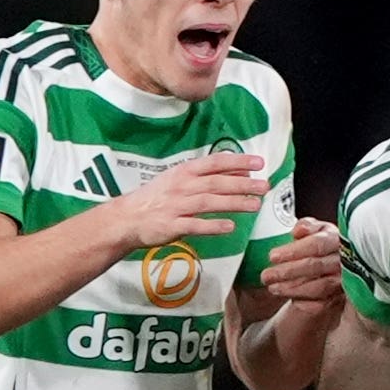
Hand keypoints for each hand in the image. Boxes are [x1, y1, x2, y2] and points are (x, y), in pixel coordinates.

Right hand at [86, 151, 263, 252]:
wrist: (126, 219)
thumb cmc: (155, 199)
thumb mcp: (178, 180)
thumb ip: (207, 177)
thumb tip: (240, 174)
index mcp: (184, 172)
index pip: (215, 163)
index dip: (238, 162)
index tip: (259, 163)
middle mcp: (181, 187)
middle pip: (217, 183)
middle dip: (243, 185)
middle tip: (264, 186)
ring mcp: (176, 206)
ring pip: (209, 203)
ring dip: (234, 204)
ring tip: (254, 206)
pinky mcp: (171, 226)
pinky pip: (195, 225)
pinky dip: (212, 226)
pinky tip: (229, 227)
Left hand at [260, 216, 345, 305]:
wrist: (325, 270)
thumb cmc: (316, 247)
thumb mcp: (312, 232)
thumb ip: (306, 226)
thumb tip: (299, 230)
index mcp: (336, 239)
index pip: (318, 243)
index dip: (295, 250)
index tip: (272, 256)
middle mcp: (344, 260)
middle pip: (316, 265)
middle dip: (288, 271)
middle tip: (266, 275)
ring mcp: (344, 280)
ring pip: (319, 286)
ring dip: (291, 287)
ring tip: (272, 287)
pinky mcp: (338, 297)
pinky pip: (320, 302)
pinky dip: (302, 300)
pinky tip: (286, 295)